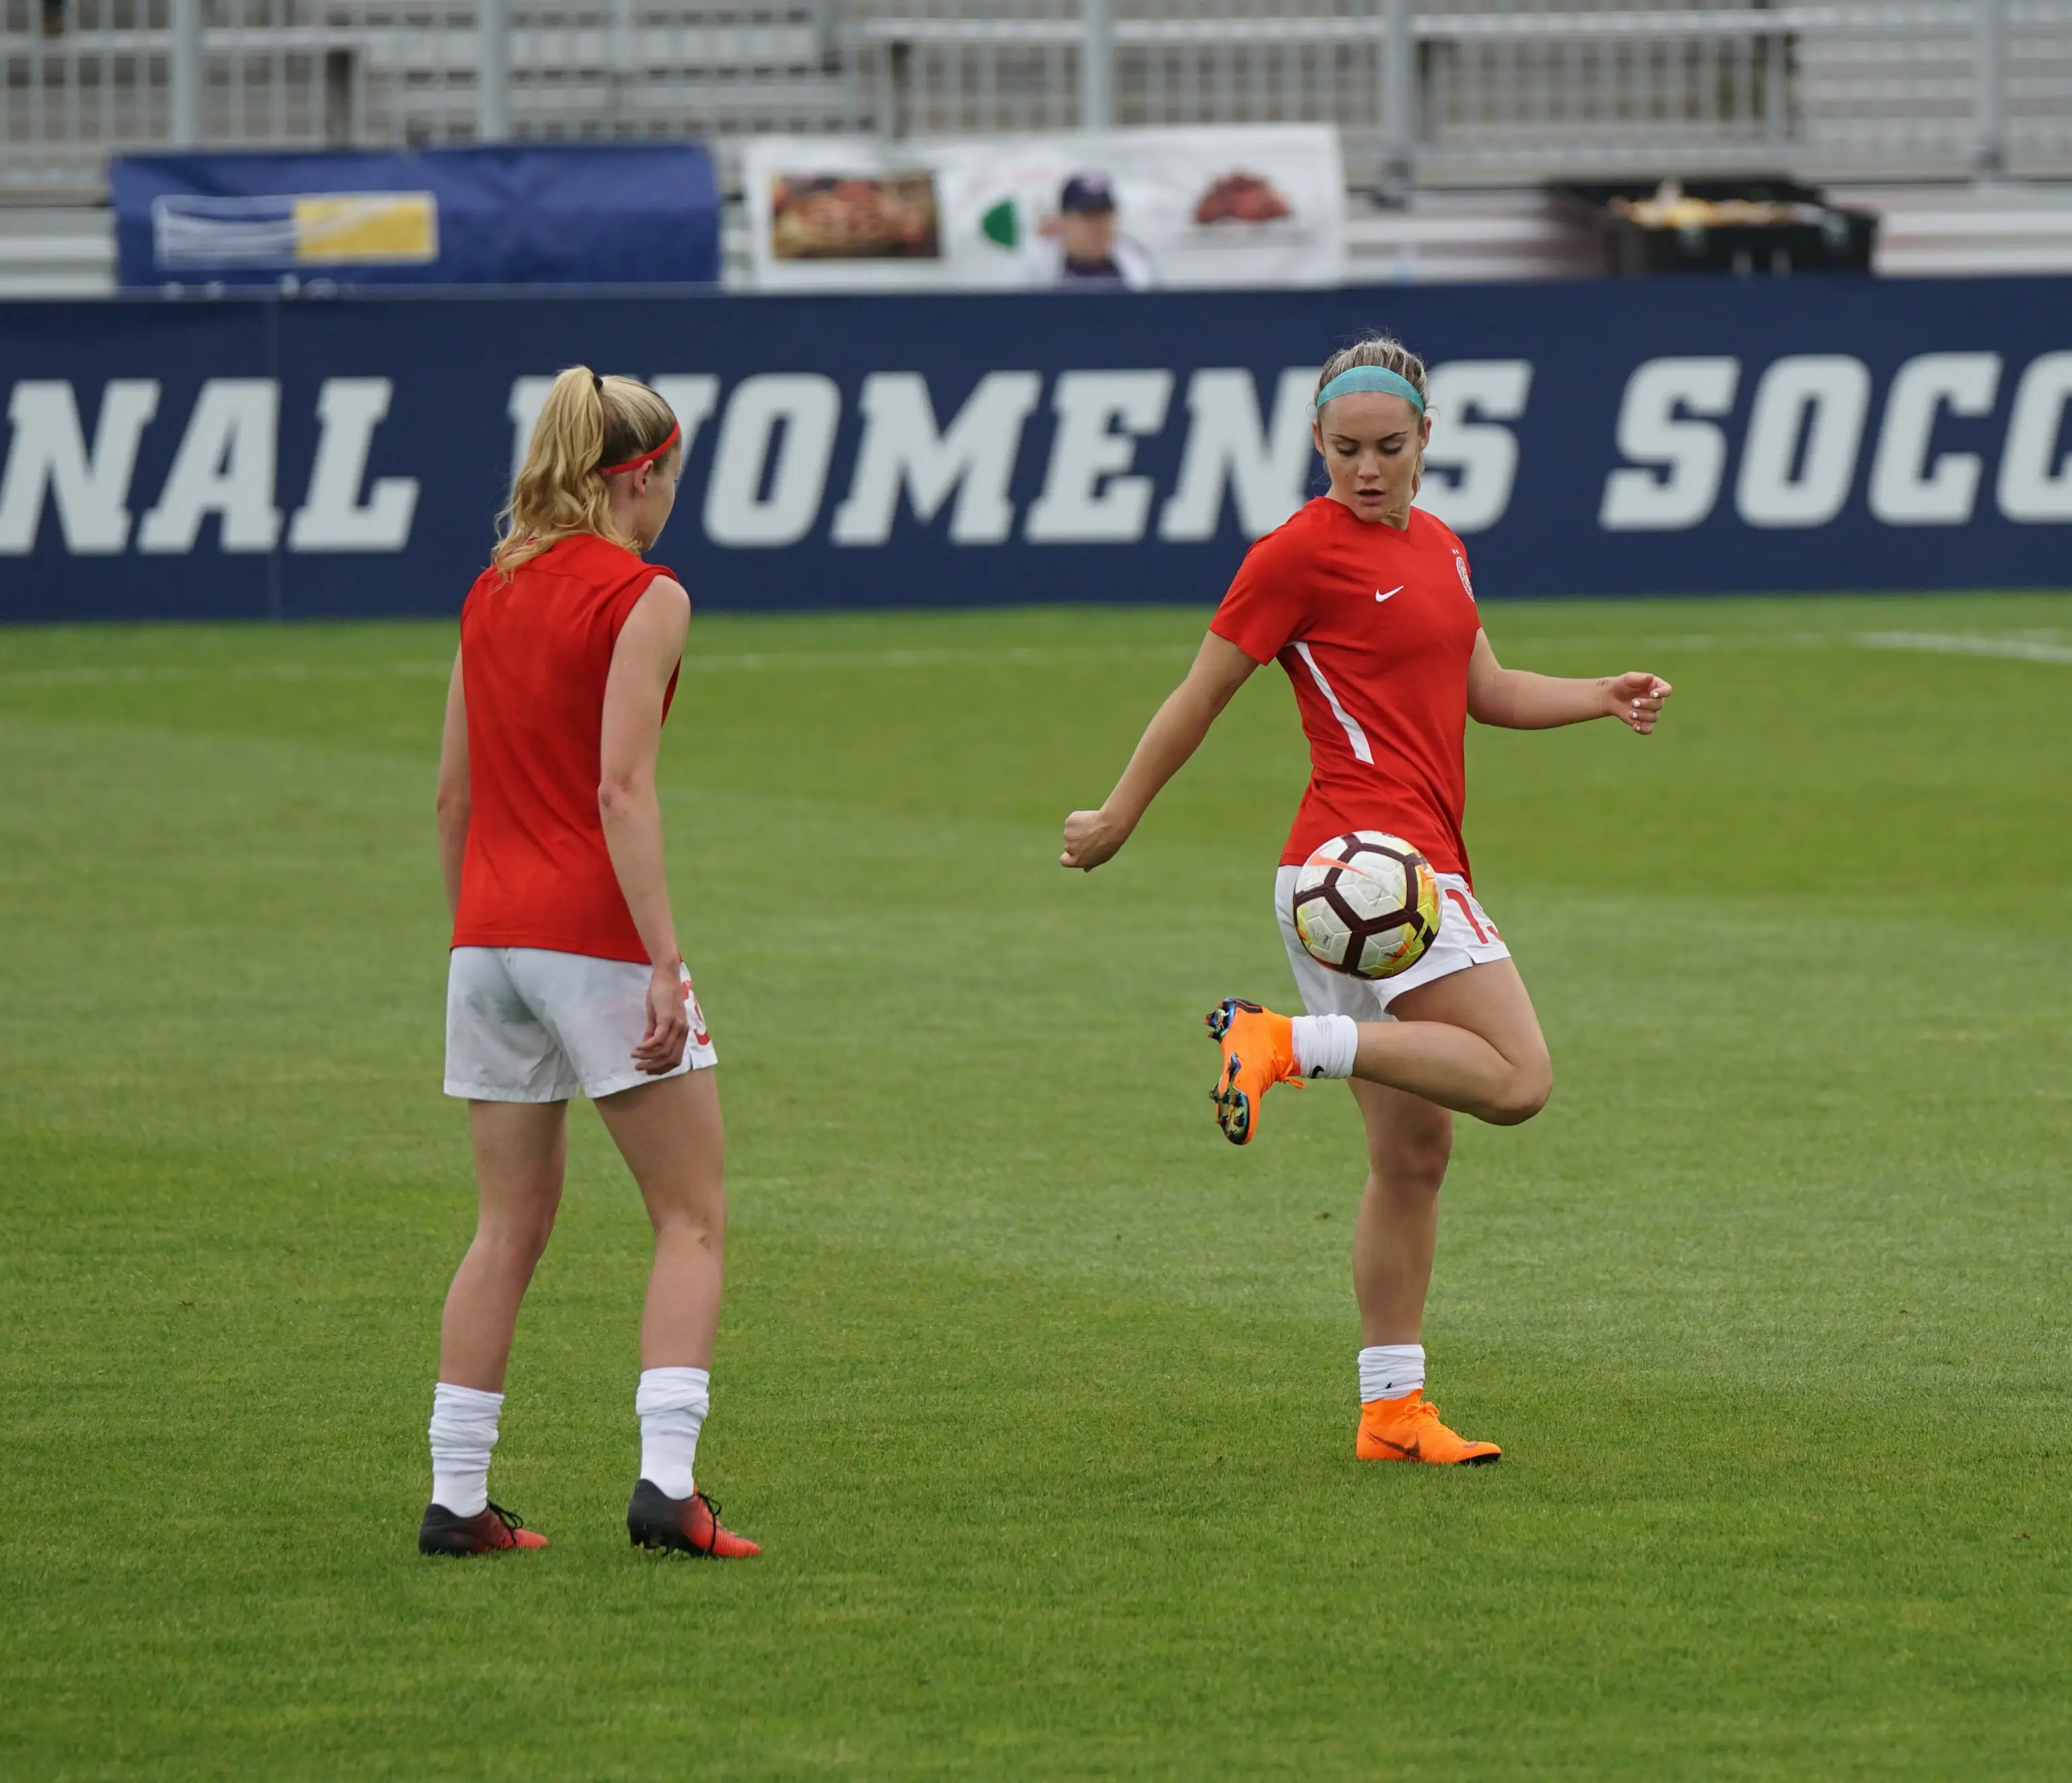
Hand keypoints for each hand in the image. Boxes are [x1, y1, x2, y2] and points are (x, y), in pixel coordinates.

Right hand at [632, 959, 689, 1074]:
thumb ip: (653, 1030)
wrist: (666, 975)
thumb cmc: (662, 994)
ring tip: (634, 1055)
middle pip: (671, 1059)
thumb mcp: (657, 1015)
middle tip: (639, 1067)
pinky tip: (637, 1047)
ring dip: (647, 1056)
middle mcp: (682, 1031)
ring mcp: (676, 1026)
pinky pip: (658, 1040)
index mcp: (682, 1032)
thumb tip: (647, 1044)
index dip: (662, 1068)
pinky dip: (647, 1047)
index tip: (648, 1071)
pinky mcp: (668, 1019)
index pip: (676, 1059)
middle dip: (654, 1067)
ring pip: (663, 1051)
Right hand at [1061, 807, 1131, 871]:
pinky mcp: (1069, 822)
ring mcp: (1067, 835)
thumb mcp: (1101, 858)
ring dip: (1079, 830)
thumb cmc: (1109, 844)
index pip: (1064, 861)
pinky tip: (1090, 820)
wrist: (1110, 826)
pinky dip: (1079, 819)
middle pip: (1069, 845)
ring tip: (1093, 828)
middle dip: (1077, 841)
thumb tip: (1086, 868)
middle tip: (1092, 836)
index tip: (1076, 851)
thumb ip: (1090, 863)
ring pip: (1071, 832)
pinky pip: (1073, 821)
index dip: (1069, 856)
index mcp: (1075, 861)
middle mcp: (1069, 849)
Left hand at [1605, 671, 1672, 733]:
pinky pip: (1648, 729)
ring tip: (1630, 713)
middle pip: (1659, 704)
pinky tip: (1635, 726)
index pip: (1667, 690)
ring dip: (1642, 716)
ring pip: (1653, 717)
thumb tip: (1650, 677)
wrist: (1612, 697)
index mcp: (1656, 687)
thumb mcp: (1628, 678)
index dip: (1662, 693)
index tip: (1653, 694)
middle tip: (1633, 702)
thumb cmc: (1622, 684)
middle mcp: (1657, 700)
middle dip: (1647, 704)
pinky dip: (1643, 729)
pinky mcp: (1644, 722)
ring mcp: (1651, 711)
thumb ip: (1639, 677)